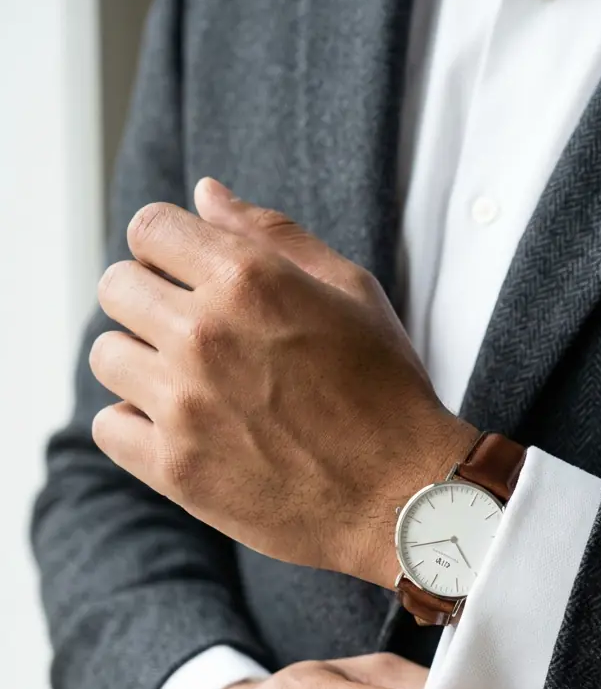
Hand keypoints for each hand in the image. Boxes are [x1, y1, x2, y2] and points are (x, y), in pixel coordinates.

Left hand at [89, 178, 479, 587]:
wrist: (404, 495)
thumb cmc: (386, 390)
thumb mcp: (351, 292)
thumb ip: (273, 235)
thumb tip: (204, 192)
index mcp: (248, 279)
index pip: (149, 228)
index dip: (168, 249)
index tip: (189, 277)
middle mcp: (205, 334)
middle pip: (117, 287)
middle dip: (150, 301)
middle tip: (195, 336)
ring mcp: (184, 404)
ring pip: (108, 356)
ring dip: (143, 364)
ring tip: (194, 387)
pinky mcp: (174, 467)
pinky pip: (109, 426)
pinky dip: (138, 426)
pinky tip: (184, 430)